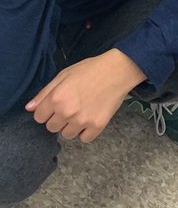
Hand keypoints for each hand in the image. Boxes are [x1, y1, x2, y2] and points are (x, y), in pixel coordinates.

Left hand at [26, 49, 145, 141]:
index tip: (56, 105)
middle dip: (58, 119)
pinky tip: (91, 118)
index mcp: (56, 98)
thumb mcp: (64, 75)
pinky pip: (84, 139)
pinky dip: (86, 131)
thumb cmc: (90, 69)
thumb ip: (45, 92)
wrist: (118, 71)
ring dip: (72, 126)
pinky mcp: (97, 126)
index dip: (46, 111)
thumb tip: (29, 108)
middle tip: (71, 106)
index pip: (39, 117)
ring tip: (82, 112)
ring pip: (67, 135)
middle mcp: (67, 112)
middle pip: (51, 128)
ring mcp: (82, 120)